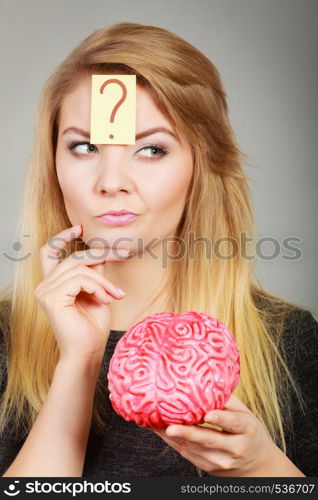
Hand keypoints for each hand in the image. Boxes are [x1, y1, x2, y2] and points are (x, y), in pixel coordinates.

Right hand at [35, 225, 129, 361]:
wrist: (88, 352)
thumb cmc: (92, 327)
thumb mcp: (97, 292)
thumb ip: (95, 273)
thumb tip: (102, 253)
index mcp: (53, 284)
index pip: (49, 252)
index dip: (62, 237)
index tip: (80, 228)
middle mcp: (45, 286)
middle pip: (74, 257)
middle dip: (101, 255)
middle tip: (124, 254)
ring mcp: (46, 291)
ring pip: (80, 268)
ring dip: (103, 280)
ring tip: (115, 294)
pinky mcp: (52, 298)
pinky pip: (80, 279)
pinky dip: (98, 286)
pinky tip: (105, 300)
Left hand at [153, 394, 279, 476]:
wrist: (256, 465)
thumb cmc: (247, 432)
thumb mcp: (244, 413)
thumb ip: (226, 400)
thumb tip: (203, 379)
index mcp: (247, 428)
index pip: (234, 423)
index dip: (221, 418)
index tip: (208, 415)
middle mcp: (235, 447)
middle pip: (210, 440)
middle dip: (189, 433)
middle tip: (171, 427)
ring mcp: (222, 461)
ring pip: (195, 449)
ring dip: (174, 437)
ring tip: (158, 424)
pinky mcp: (209, 468)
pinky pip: (189, 454)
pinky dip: (174, 443)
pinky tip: (162, 432)